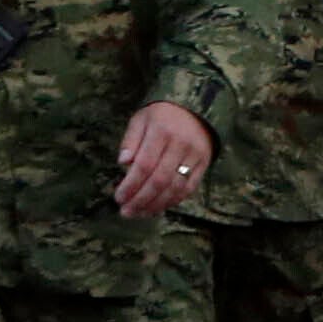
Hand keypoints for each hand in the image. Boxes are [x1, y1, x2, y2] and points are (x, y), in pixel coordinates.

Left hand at [113, 99, 213, 217]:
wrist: (197, 107)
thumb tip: (123, 163)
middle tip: (126, 212)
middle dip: (141, 200)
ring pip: (175, 187)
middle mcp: (181, 145)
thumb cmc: (162, 115)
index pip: (144, 165)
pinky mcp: (204, 164)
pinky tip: (158, 207)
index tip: (118, 198)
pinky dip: (173, 201)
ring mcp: (195, 156)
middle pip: (159, 180)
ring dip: (156, 204)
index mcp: (161, 132)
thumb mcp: (140, 119)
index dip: (131, 185)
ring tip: (140, 213)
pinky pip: (189, 188)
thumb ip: (130, 141)